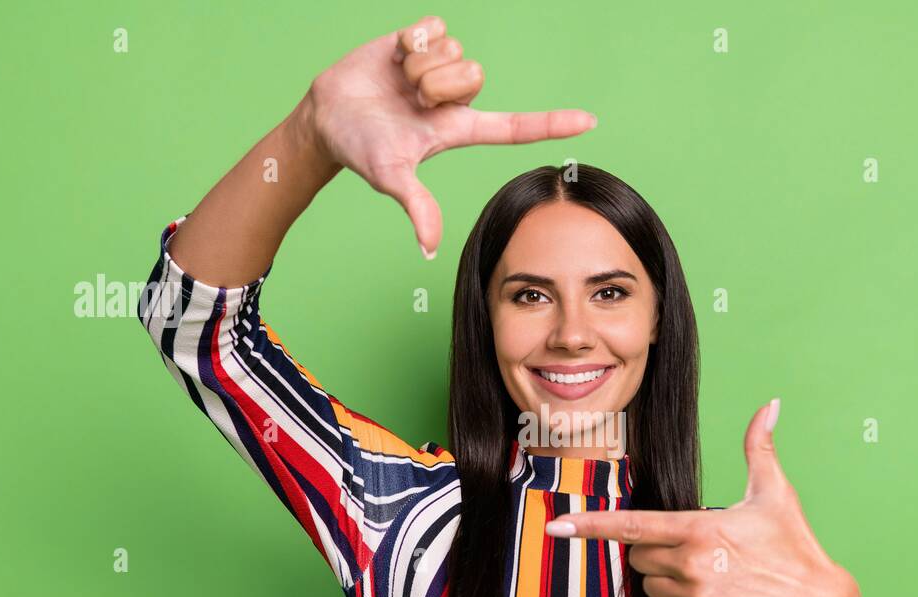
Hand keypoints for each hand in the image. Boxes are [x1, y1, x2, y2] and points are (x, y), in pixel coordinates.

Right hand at [304, 14, 596, 257]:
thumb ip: (416, 206)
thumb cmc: (361, 150)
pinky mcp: (423, 40)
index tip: (590, 122)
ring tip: (399, 84)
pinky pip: (436, 27)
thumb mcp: (391, 177)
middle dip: (438, 87)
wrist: (327, 115)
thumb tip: (429, 248)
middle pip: (475, 77)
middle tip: (411, 102)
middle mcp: (457, 98)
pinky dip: (411, 41)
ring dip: (420, 67)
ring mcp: (442, 68)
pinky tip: (396, 57)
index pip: (515, 127)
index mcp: (460, 129)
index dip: (551, 123)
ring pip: (455, 53)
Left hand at [544, 399, 862, 596]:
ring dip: (670, 579)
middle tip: (700, 548)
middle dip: (658, 550)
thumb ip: (759, 448)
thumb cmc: (795, 545)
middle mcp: (690, 566)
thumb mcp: (775, 494)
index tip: (556, 527)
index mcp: (699, 529)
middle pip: (639, 556)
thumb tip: (769, 405)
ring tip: (714, 574)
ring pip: (651, 586)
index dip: (590, 526)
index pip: (631, 526)